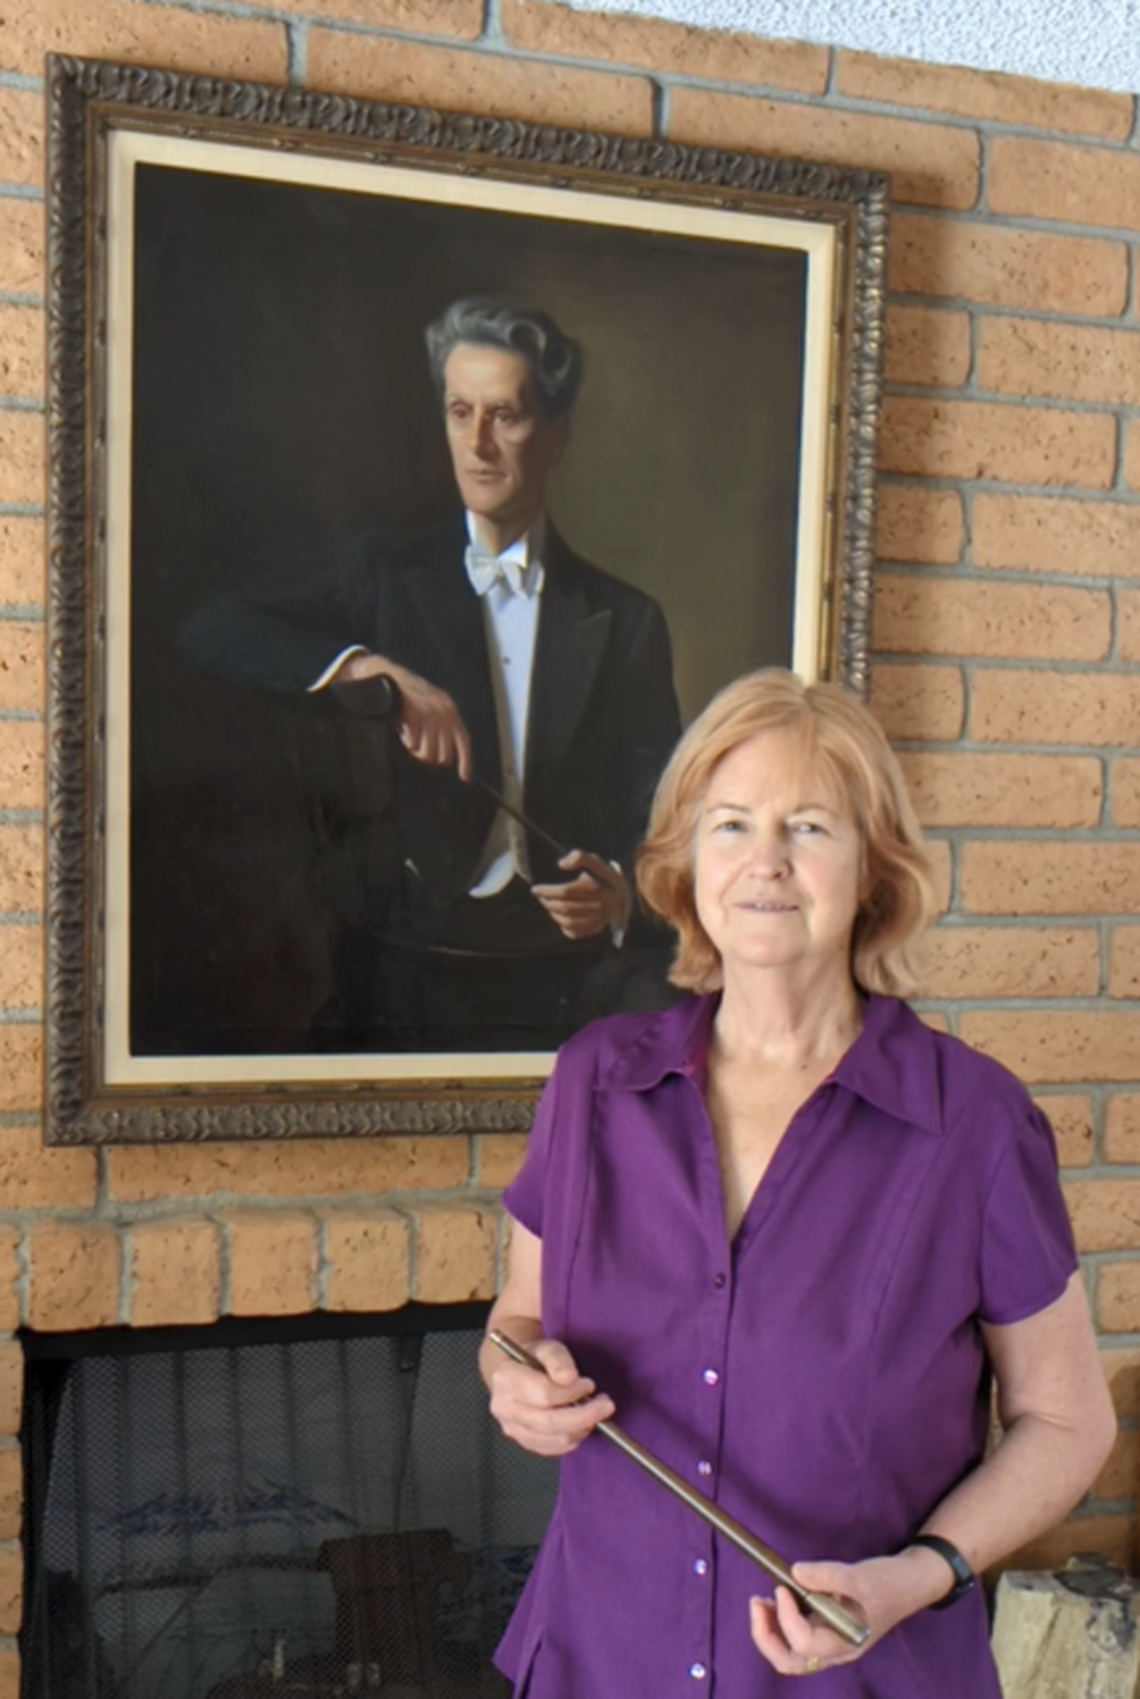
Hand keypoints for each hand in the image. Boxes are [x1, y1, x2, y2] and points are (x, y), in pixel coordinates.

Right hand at [337, 653, 471, 780]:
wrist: (390, 676)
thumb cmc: (409, 697)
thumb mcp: (431, 708)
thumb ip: (441, 728)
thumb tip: (444, 757)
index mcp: (450, 711)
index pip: (463, 740)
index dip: (465, 761)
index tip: (464, 777)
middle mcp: (444, 711)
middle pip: (444, 754)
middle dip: (430, 758)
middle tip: (418, 751)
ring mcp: (429, 712)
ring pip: (429, 752)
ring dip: (418, 752)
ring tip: (410, 742)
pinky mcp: (413, 713)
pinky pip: (413, 743)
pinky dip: (408, 743)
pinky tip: (403, 735)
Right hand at [488, 1337, 614, 1457]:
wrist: (519, 1373)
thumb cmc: (534, 1359)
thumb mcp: (547, 1347)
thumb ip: (558, 1359)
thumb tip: (568, 1378)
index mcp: (506, 1379)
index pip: (543, 1393)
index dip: (571, 1392)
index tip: (589, 1384)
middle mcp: (505, 1407)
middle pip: (549, 1421)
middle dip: (584, 1415)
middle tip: (605, 1405)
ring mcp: (513, 1428)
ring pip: (554, 1438)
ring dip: (581, 1427)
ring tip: (594, 1412)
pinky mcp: (525, 1442)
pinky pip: (554, 1449)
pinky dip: (574, 1438)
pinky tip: (582, 1423)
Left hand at [531, 852, 628, 940]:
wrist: (619, 892)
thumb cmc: (601, 875)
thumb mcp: (594, 861)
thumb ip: (579, 857)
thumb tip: (561, 864)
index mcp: (599, 888)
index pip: (566, 891)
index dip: (548, 890)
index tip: (535, 889)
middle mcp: (601, 906)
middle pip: (565, 907)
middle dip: (548, 902)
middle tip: (541, 896)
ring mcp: (599, 920)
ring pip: (568, 921)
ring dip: (553, 913)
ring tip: (548, 904)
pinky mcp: (596, 929)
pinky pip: (574, 932)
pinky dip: (563, 925)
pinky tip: (559, 915)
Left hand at [749, 1548, 944, 1677]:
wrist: (909, 1582)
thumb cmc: (888, 1582)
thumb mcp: (859, 1575)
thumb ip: (827, 1575)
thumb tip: (794, 1573)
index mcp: (845, 1644)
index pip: (804, 1643)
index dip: (786, 1617)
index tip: (782, 1587)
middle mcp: (834, 1650)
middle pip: (789, 1661)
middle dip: (766, 1636)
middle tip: (756, 1603)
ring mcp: (830, 1642)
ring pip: (790, 1654)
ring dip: (769, 1631)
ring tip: (761, 1601)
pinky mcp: (827, 1629)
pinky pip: (796, 1637)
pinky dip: (780, 1622)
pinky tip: (778, 1598)